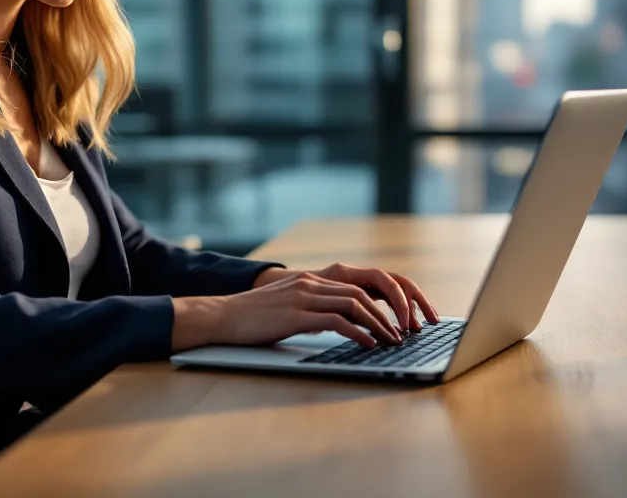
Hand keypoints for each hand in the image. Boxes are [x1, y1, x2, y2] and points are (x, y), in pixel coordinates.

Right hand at [252, 263, 438, 331]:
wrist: (222, 316)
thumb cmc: (253, 318)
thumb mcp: (288, 307)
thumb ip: (313, 309)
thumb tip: (341, 324)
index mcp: (311, 280)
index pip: (357, 286)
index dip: (382, 302)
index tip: (397, 320)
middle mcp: (311, 283)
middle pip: (362, 293)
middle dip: (388, 313)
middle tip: (404, 333)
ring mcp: (304, 297)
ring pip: (354, 304)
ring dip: (379, 324)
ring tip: (392, 341)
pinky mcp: (296, 314)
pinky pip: (337, 321)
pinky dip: (358, 333)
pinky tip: (368, 345)